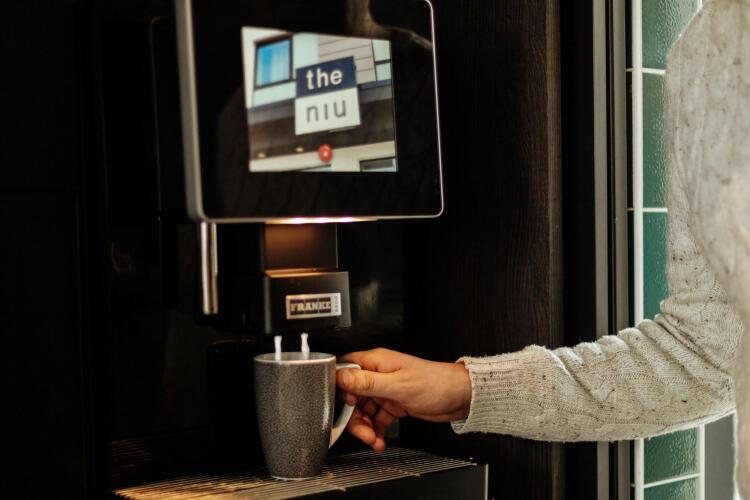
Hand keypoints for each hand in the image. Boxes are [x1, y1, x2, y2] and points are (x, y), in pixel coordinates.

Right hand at [336, 348, 470, 452]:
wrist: (459, 396)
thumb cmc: (435, 383)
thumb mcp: (398, 385)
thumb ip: (367, 382)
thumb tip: (341, 376)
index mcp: (376, 361)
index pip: (345, 370)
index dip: (339, 389)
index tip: (345, 406)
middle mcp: (378, 374)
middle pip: (351, 395)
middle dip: (354, 417)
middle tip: (363, 432)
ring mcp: (385, 389)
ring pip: (363, 409)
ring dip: (365, 427)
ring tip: (373, 440)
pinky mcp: (393, 402)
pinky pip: (376, 418)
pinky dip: (376, 430)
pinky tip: (379, 439)